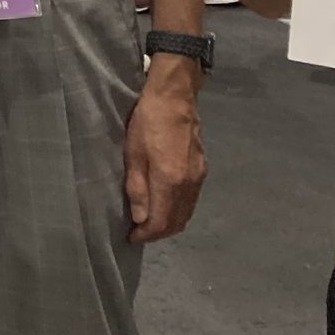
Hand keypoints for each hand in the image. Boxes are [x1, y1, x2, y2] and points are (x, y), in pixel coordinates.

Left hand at [124, 74, 205, 241]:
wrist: (175, 96)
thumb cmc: (147, 121)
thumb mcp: (133, 153)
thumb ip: (137, 188)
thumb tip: (140, 219)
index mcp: (170, 181)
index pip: (161, 222)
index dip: (146, 235)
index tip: (131, 237)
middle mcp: (189, 184)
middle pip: (177, 222)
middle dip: (158, 232)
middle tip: (139, 232)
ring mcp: (199, 177)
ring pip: (186, 212)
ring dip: (169, 222)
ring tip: (149, 220)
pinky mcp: (203, 169)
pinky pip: (191, 200)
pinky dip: (178, 209)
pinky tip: (164, 203)